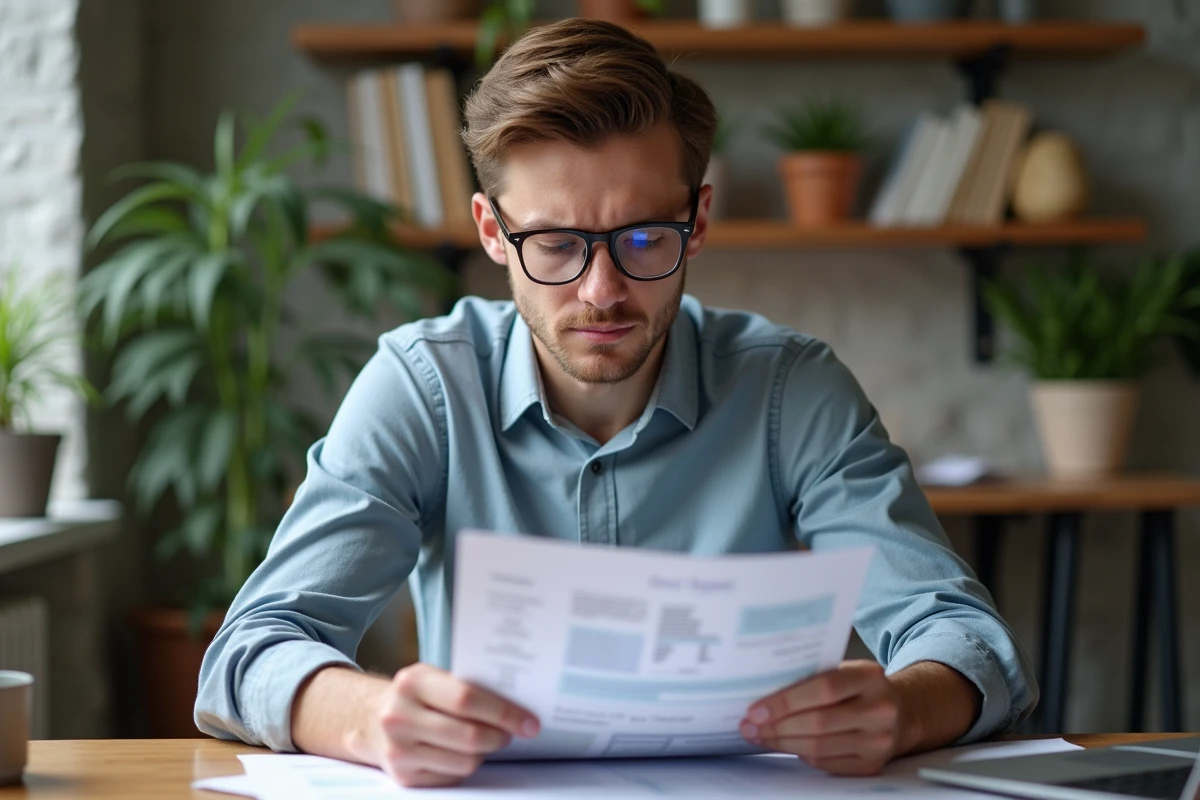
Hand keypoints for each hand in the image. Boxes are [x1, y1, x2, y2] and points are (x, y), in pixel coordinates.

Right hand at [376, 663, 539, 787]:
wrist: (371, 719)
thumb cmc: (416, 696)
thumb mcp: (434, 677)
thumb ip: (467, 686)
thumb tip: (516, 705)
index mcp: (413, 682)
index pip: (467, 699)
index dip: (504, 712)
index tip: (529, 721)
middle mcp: (400, 716)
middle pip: (469, 736)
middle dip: (501, 736)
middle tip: (513, 733)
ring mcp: (399, 749)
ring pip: (465, 761)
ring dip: (484, 753)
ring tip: (486, 740)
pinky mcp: (403, 775)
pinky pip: (453, 776)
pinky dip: (464, 765)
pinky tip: (460, 751)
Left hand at [740, 660, 900, 775]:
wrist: (900, 712)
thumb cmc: (860, 688)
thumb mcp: (845, 670)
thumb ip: (814, 675)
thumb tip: (763, 689)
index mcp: (869, 677)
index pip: (823, 688)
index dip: (786, 701)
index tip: (756, 710)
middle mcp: (879, 709)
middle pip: (818, 722)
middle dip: (777, 726)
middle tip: (749, 726)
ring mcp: (879, 740)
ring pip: (819, 747)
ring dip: (782, 743)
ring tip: (759, 736)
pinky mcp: (872, 764)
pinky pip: (826, 763)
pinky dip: (800, 755)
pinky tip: (784, 745)